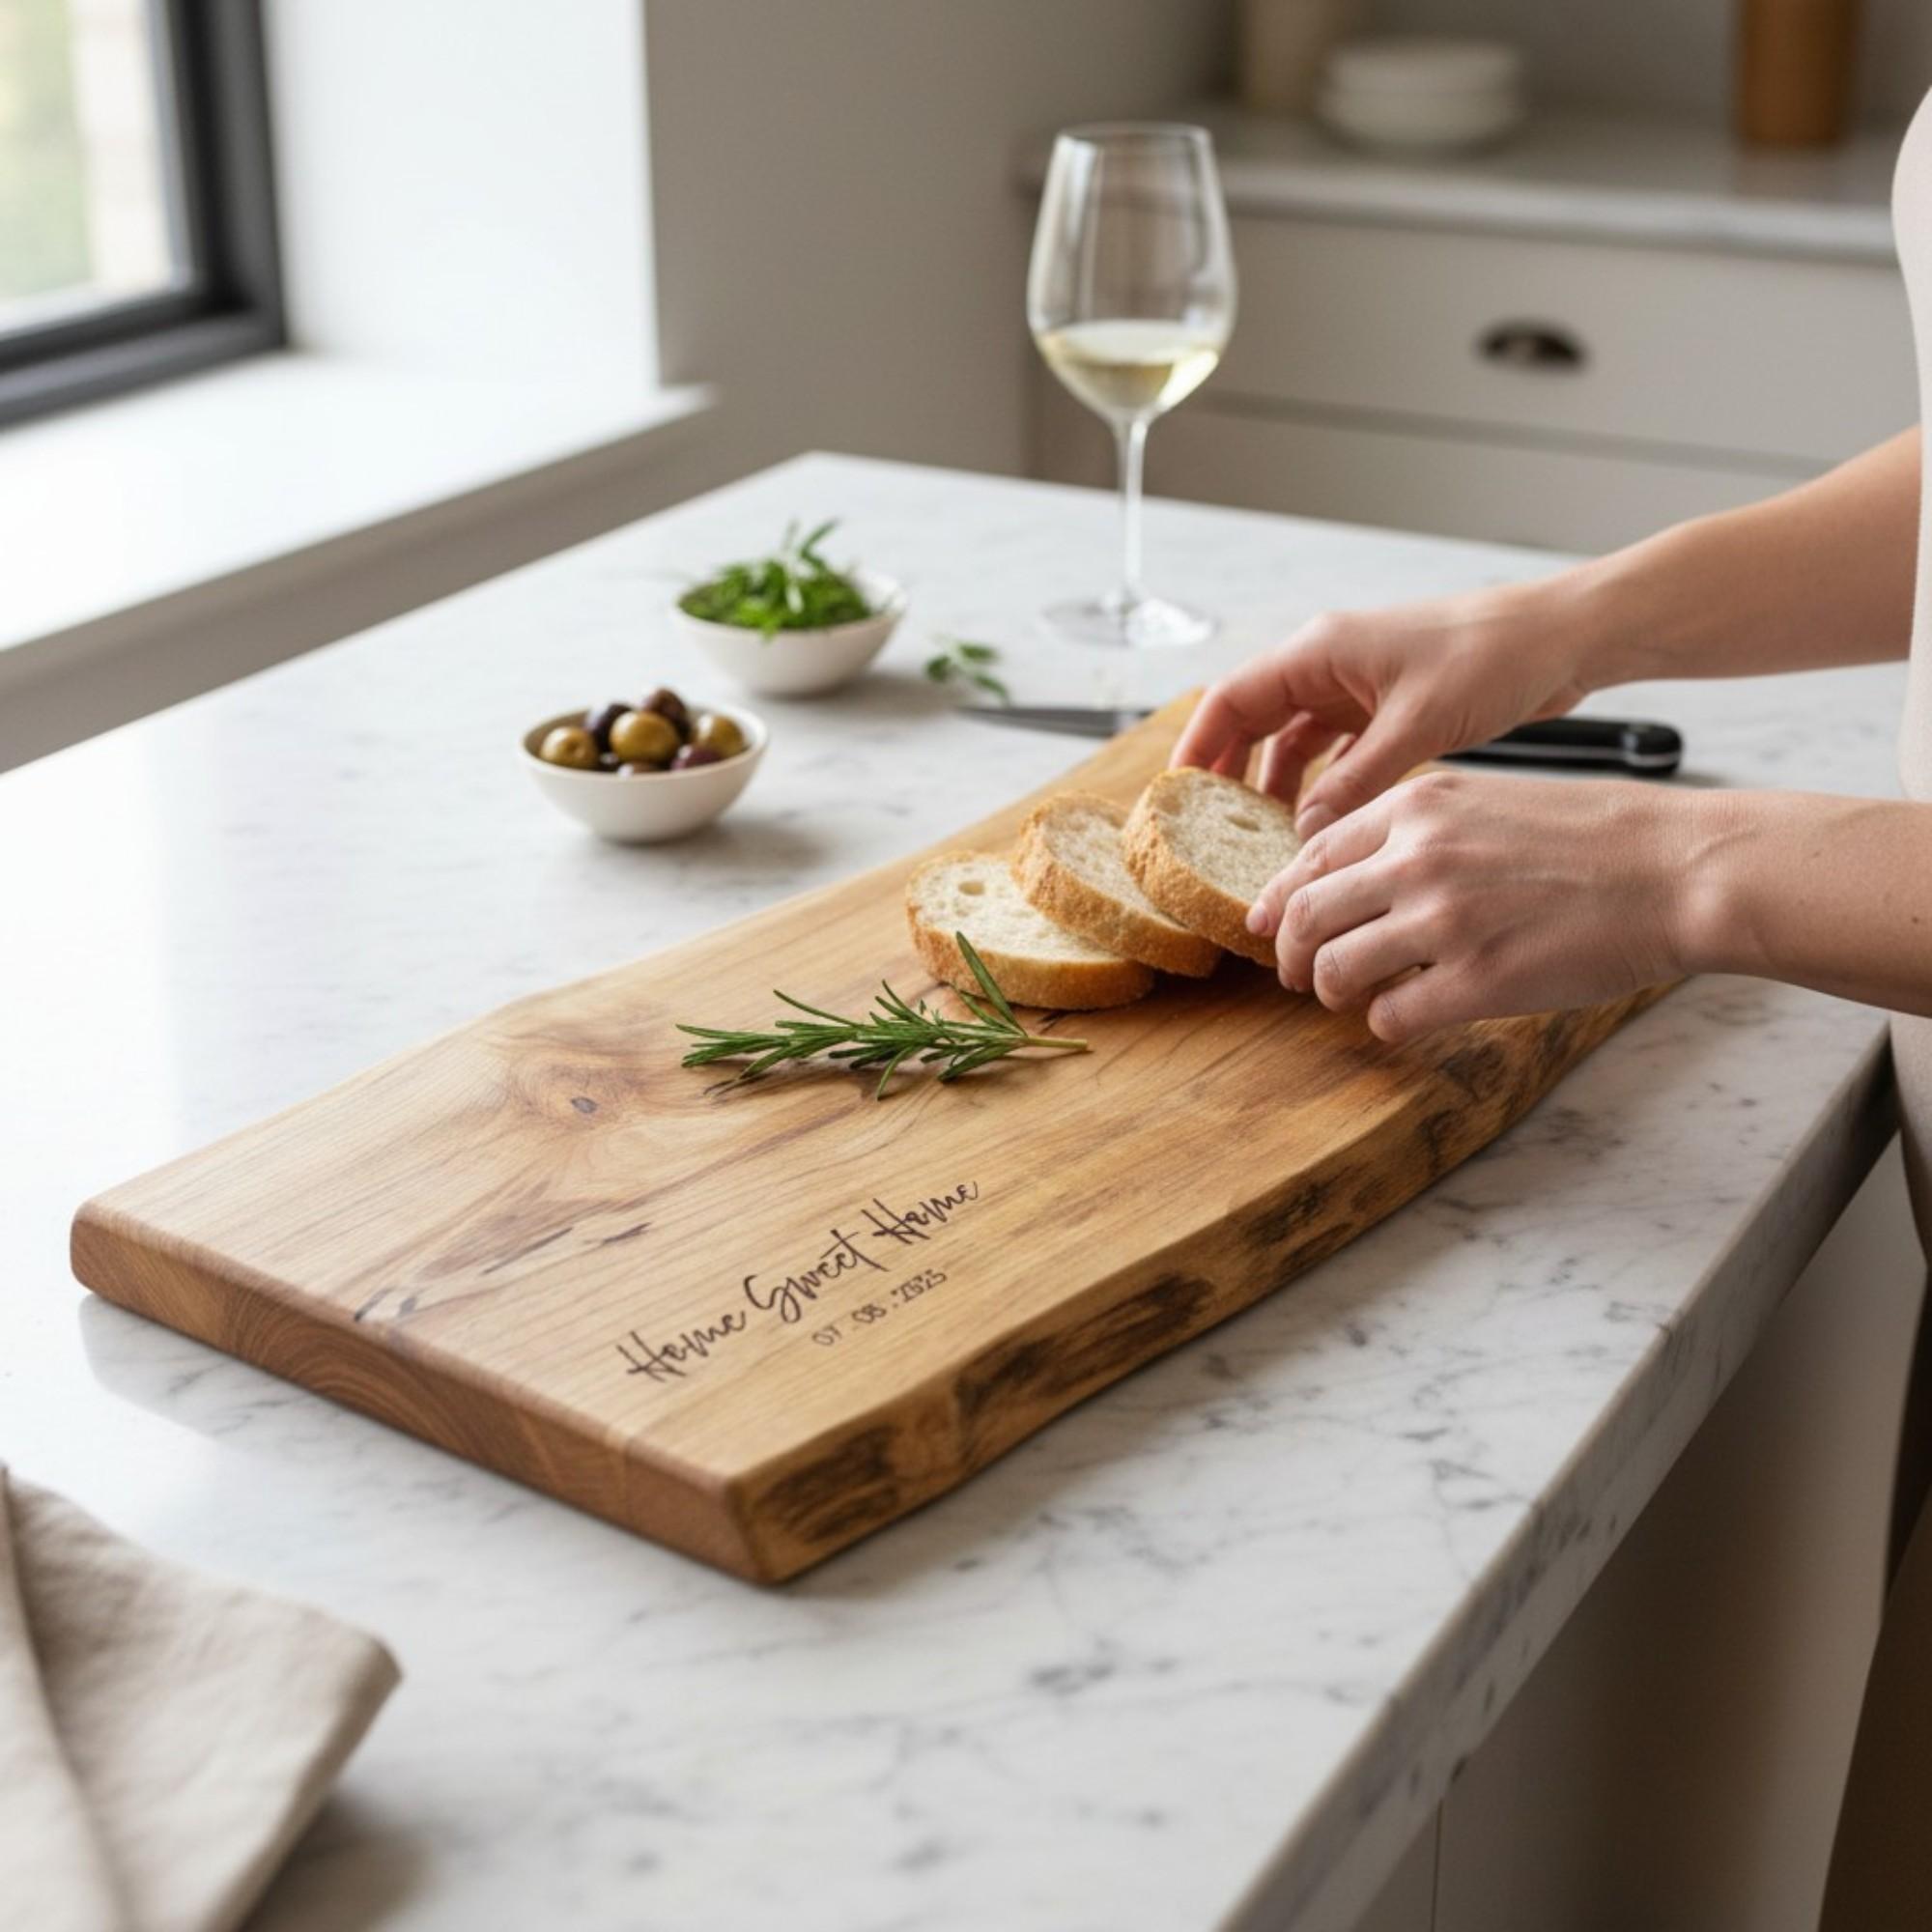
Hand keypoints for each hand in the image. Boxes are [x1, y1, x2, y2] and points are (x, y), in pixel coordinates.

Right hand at [1171, 580, 1603, 836]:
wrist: (1561, 639)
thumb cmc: (1493, 657)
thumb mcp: (1416, 726)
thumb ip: (1355, 782)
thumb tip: (1305, 833)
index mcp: (1321, 652)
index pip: (1231, 700)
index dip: (1196, 748)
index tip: (1175, 797)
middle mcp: (1329, 665)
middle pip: (1252, 721)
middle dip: (1228, 774)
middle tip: (1210, 830)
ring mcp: (1357, 687)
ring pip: (1293, 741)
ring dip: (1277, 787)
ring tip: (1265, 839)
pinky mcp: (1387, 708)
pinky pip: (1334, 751)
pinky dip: (1320, 786)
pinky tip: (1318, 824)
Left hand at [1248, 770, 1693, 1043]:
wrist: (1675, 870)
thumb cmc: (1594, 838)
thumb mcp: (1489, 798)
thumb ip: (1418, 830)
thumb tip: (1354, 874)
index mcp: (1418, 807)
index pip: (1310, 854)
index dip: (1280, 898)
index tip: (1270, 926)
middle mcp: (1417, 857)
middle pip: (1305, 916)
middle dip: (1292, 955)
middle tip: (1299, 977)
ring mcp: (1443, 920)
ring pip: (1335, 970)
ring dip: (1334, 993)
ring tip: (1357, 998)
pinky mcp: (1476, 980)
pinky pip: (1389, 1016)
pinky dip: (1386, 1023)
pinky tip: (1408, 1016)